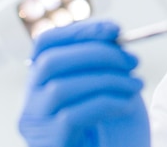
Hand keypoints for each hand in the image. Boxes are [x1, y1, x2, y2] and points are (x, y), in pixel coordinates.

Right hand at [18, 20, 149, 146]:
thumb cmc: (109, 131)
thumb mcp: (104, 89)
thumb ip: (101, 62)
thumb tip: (112, 33)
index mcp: (41, 83)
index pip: (45, 43)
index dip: (79, 31)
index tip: (115, 29)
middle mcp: (31, 102)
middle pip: (50, 62)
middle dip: (97, 54)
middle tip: (132, 61)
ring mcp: (36, 124)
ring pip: (61, 88)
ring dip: (107, 80)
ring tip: (136, 85)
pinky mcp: (49, 142)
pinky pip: (72, 115)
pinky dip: (106, 104)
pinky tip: (127, 106)